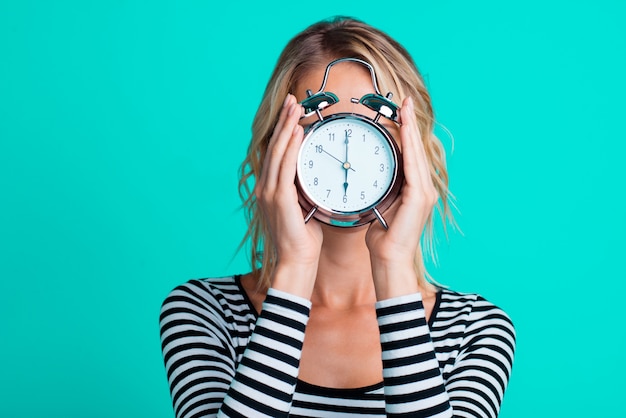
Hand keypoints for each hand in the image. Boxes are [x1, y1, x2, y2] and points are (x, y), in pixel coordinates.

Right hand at [255, 94, 322, 297]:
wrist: (296, 261)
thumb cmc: (302, 239)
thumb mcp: (303, 208)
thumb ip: (302, 189)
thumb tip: (312, 173)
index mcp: (271, 190)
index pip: (276, 154)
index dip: (283, 131)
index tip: (293, 113)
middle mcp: (266, 188)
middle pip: (274, 147)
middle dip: (284, 122)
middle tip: (293, 101)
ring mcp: (269, 193)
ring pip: (278, 153)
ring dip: (287, 128)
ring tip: (295, 109)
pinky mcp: (278, 199)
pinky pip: (285, 167)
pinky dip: (290, 148)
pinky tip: (297, 134)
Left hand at [365, 97, 438, 298]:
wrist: (389, 257)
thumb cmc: (382, 236)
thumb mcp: (380, 204)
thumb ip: (382, 186)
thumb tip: (371, 170)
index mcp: (415, 189)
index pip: (410, 154)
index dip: (406, 131)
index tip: (400, 112)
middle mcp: (424, 188)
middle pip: (416, 149)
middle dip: (410, 123)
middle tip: (404, 101)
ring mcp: (424, 192)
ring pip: (416, 153)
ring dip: (410, 129)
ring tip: (404, 108)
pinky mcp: (419, 197)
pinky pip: (413, 165)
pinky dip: (409, 146)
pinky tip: (404, 131)